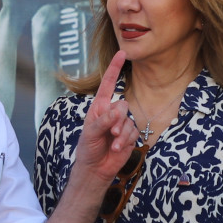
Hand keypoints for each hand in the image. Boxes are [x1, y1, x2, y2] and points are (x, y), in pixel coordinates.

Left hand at [70, 54, 138, 185]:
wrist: (95, 168)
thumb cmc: (88, 148)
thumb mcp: (90, 133)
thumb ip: (103, 121)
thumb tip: (117, 111)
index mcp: (99, 107)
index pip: (108, 83)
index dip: (115, 68)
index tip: (122, 53)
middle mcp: (111, 113)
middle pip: (123, 105)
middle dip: (119, 119)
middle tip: (111, 132)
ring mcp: (121, 124)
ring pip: (130, 120)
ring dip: (121, 134)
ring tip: (112, 144)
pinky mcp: (129, 136)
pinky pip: (134, 132)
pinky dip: (126, 141)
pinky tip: (117, 149)